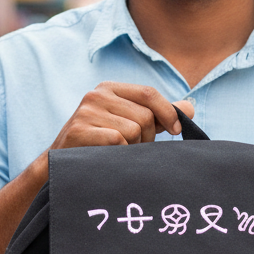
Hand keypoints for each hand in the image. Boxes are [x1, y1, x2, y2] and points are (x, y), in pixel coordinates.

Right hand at [49, 83, 193, 149]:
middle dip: (147, 137)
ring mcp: (86, 111)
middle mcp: (97, 94)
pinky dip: (119, 152)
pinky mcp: (79, 130)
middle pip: (144, 116)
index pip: (149, 93)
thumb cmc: (100, 144)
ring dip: (132, 148)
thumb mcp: (128, 123)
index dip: (168, 112)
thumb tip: (190, 108)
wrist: (62, 164)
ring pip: (133, 130)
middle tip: (135, 147)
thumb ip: (157, 115)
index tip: (177, 130)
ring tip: (118, 152)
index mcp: (110, 88)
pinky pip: (118, 140)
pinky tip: (108, 155)